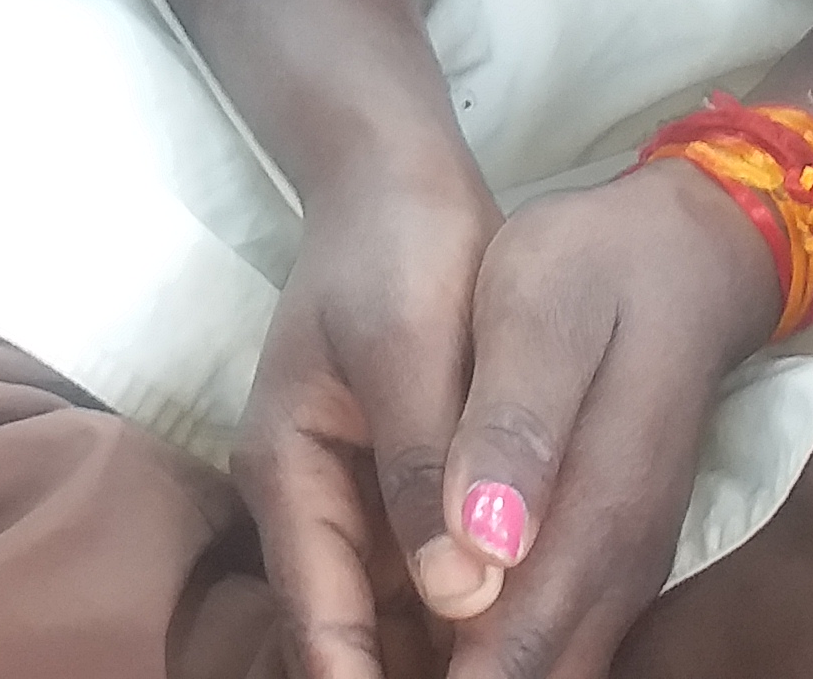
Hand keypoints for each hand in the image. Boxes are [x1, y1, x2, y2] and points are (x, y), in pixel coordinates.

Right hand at [234, 151, 501, 676]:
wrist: (402, 183)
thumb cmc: (395, 250)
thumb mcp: (406, 345)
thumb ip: (425, 466)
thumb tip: (459, 593)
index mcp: (287, 472)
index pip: (322, 622)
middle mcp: (315, 508)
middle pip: (358, 639)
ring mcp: (361, 506)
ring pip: (401, 626)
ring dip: (452, 660)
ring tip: (520, 676)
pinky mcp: (409, 496)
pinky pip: (437, 589)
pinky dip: (475, 623)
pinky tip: (525, 645)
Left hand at [430, 164, 780, 678]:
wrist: (683, 259)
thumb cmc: (594, 271)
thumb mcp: (539, 314)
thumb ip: (511, 431)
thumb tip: (477, 559)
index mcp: (599, 514)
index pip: (516, 652)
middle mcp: (620, 567)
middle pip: (534, 674)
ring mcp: (621, 567)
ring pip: (547, 664)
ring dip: (461, 665)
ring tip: (377, 662)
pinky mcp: (608, 554)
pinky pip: (552, 636)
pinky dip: (490, 649)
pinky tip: (421, 636)